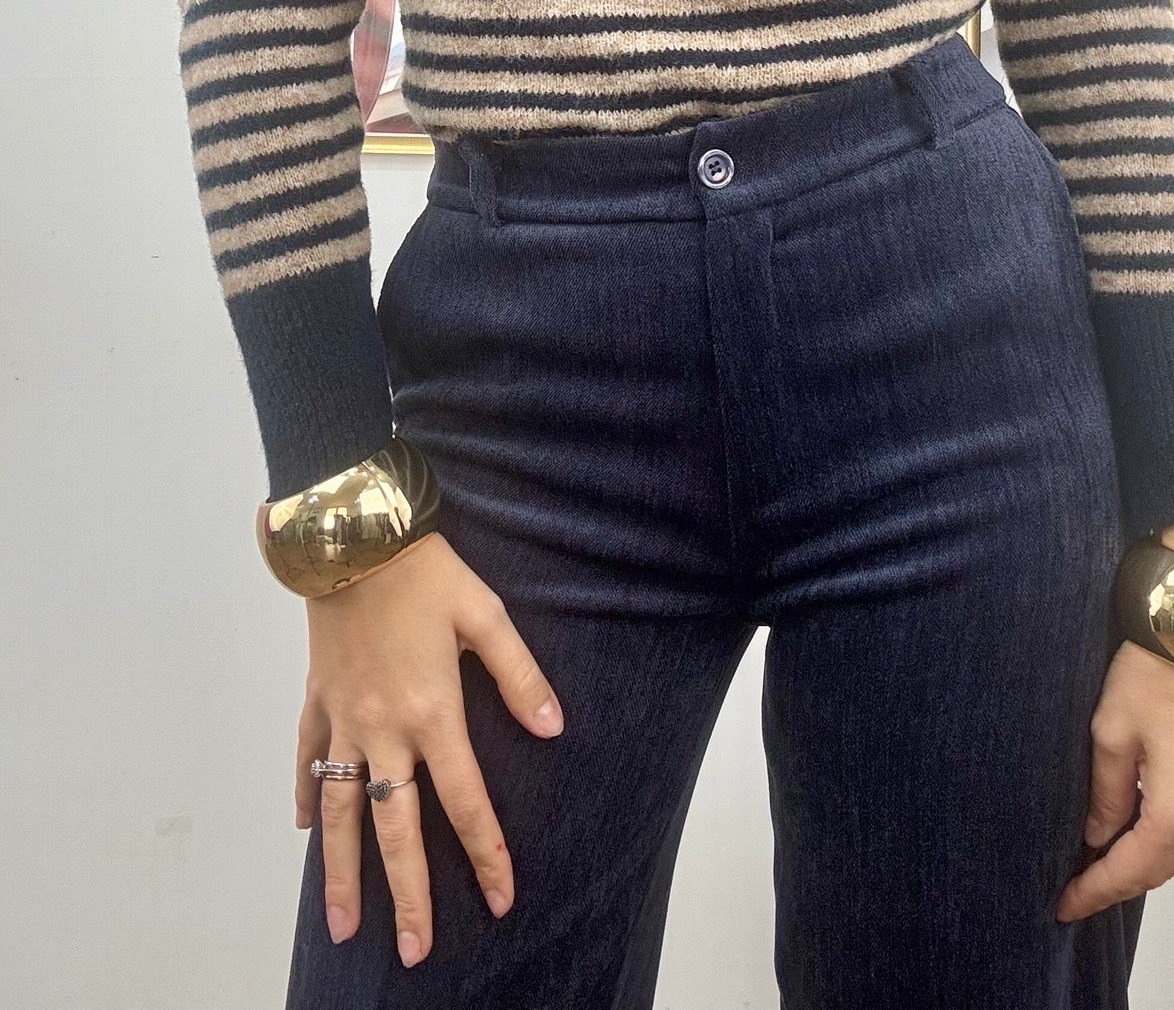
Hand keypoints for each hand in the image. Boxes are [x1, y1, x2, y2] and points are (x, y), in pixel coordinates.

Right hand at [293, 531, 564, 967]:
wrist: (353, 536)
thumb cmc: (425, 573)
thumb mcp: (485, 614)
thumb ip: (519, 675)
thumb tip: (553, 727)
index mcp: (432, 712)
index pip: (465, 801)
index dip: (486, 853)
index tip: (501, 899)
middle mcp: (383, 729)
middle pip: (395, 828)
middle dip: (407, 894)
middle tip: (412, 951)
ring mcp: (344, 718)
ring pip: (339, 811)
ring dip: (341, 871)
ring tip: (343, 924)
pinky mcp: (317, 698)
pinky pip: (308, 758)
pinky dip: (307, 794)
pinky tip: (307, 829)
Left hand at [1055, 519, 1173, 922]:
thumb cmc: (1154, 675)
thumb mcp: (1111, 733)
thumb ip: (1106, 794)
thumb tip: (1099, 835)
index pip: (1129, 869)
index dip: (1094, 889)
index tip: (1063, 904)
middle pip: (1160, 868)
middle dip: (1117, 881)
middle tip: (1077, 889)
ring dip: (1144, 858)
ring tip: (1101, 861)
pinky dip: (1167, 834)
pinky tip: (1138, 826)